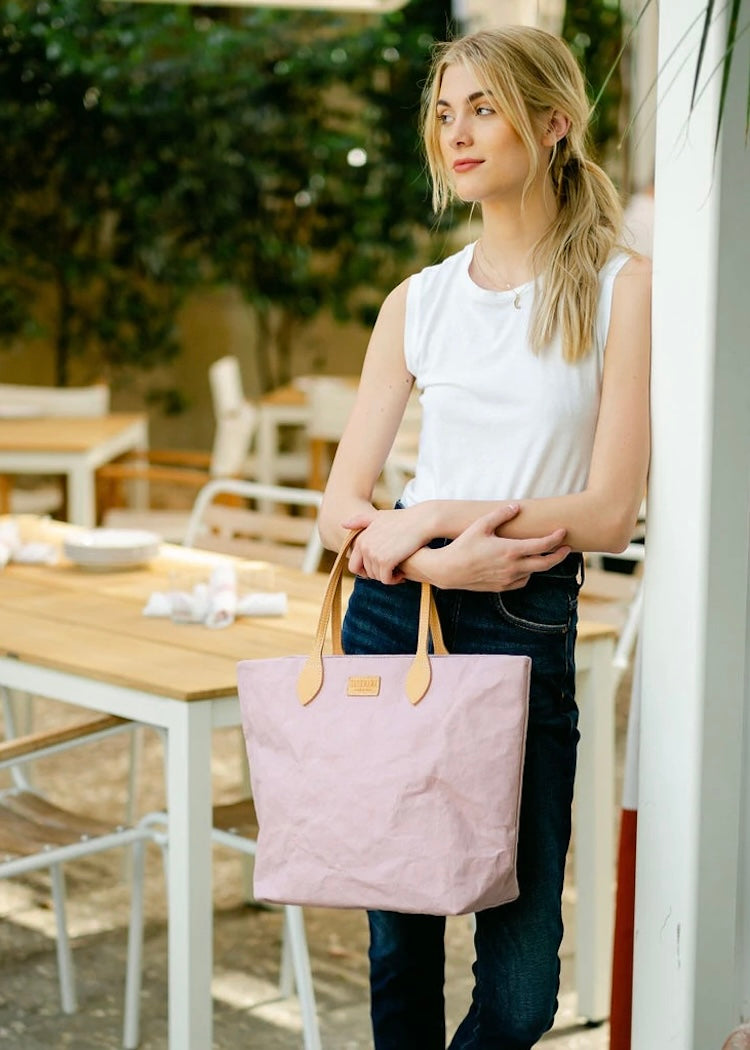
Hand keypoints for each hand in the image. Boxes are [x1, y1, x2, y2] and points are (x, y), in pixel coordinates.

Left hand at [341, 507, 430, 583]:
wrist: (421, 521)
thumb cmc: (402, 519)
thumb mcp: (379, 517)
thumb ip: (361, 520)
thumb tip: (342, 524)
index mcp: (360, 539)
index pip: (354, 565)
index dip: (367, 571)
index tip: (381, 568)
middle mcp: (364, 546)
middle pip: (366, 574)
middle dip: (378, 574)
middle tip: (392, 571)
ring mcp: (374, 554)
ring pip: (377, 577)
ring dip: (388, 577)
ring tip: (399, 570)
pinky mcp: (386, 561)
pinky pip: (386, 579)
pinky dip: (395, 580)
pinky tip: (403, 574)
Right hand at [427, 504, 570, 591]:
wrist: (448, 570)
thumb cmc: (463, 545)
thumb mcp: (480, 525)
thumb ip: (500, 515)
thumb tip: (516, 507)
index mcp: (510, 550)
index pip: (542, 545)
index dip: (556, 538)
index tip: (563, 532)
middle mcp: (513, 567)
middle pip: (546, 563)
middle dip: (559, 555)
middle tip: (566, 548)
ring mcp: (508, 579)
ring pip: (534, 572)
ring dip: (541, 564)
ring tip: (544, 554)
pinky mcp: (501, 587)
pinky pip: (522, 581)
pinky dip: (527, 573)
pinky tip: (524, 566)